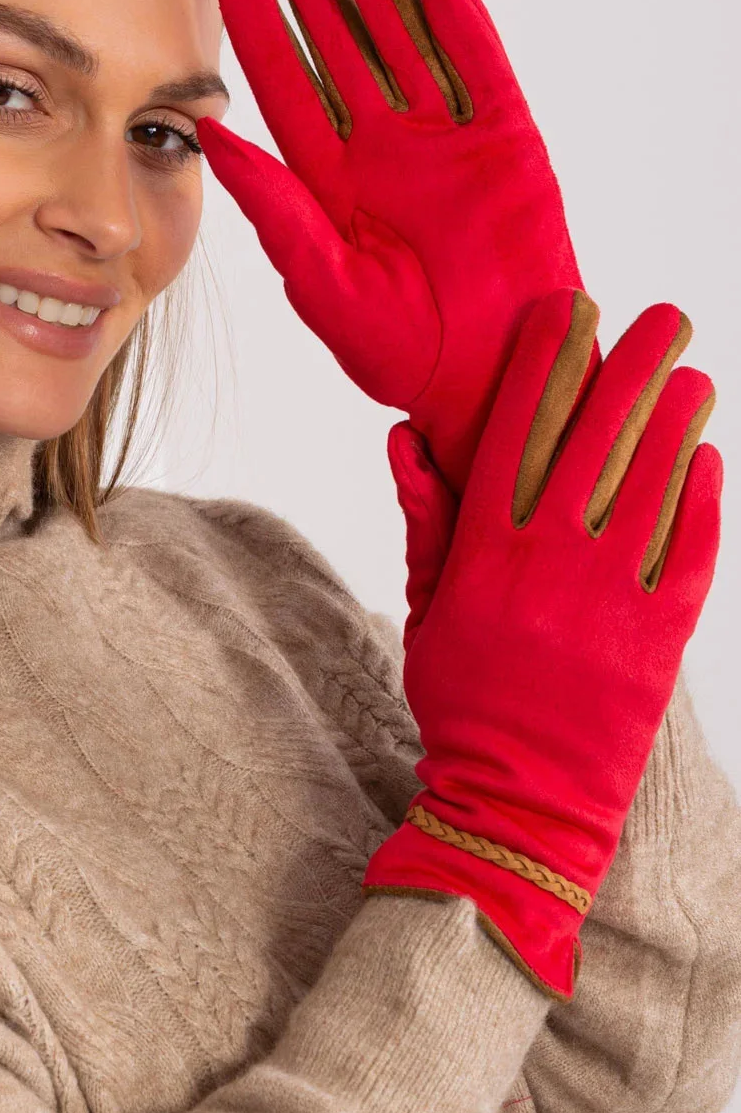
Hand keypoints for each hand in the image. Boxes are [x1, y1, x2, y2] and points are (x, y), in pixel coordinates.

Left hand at [197, 0, 583, 493]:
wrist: (486, 378)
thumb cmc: (400, 351)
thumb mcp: (323, 279)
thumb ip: (274, 207)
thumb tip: (212, 135)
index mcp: (328, 182)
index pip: (284, 85)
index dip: (258, 24)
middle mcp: (380, 148)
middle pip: (338, 43)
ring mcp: (442, 137)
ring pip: (401, 33)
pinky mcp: (502, 137)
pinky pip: (475, 56)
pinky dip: (452, 3)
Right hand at [362, 287, 719, 999]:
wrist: (519, 800)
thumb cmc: (465, 702)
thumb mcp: (429, 613)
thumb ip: (427, 523)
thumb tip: (406, 439)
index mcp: (484, 557)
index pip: (515, 435)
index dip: (545, 365)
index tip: (568, 313)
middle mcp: (547, 568)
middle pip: (596, 442)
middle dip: (631, 369)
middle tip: (662, 321)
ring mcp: (608, 602)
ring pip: (652, 484)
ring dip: (677, 421)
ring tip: (691, 377)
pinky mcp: (658, 637)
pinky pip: (690, 549)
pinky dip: (702, 497)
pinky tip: (706, 457)